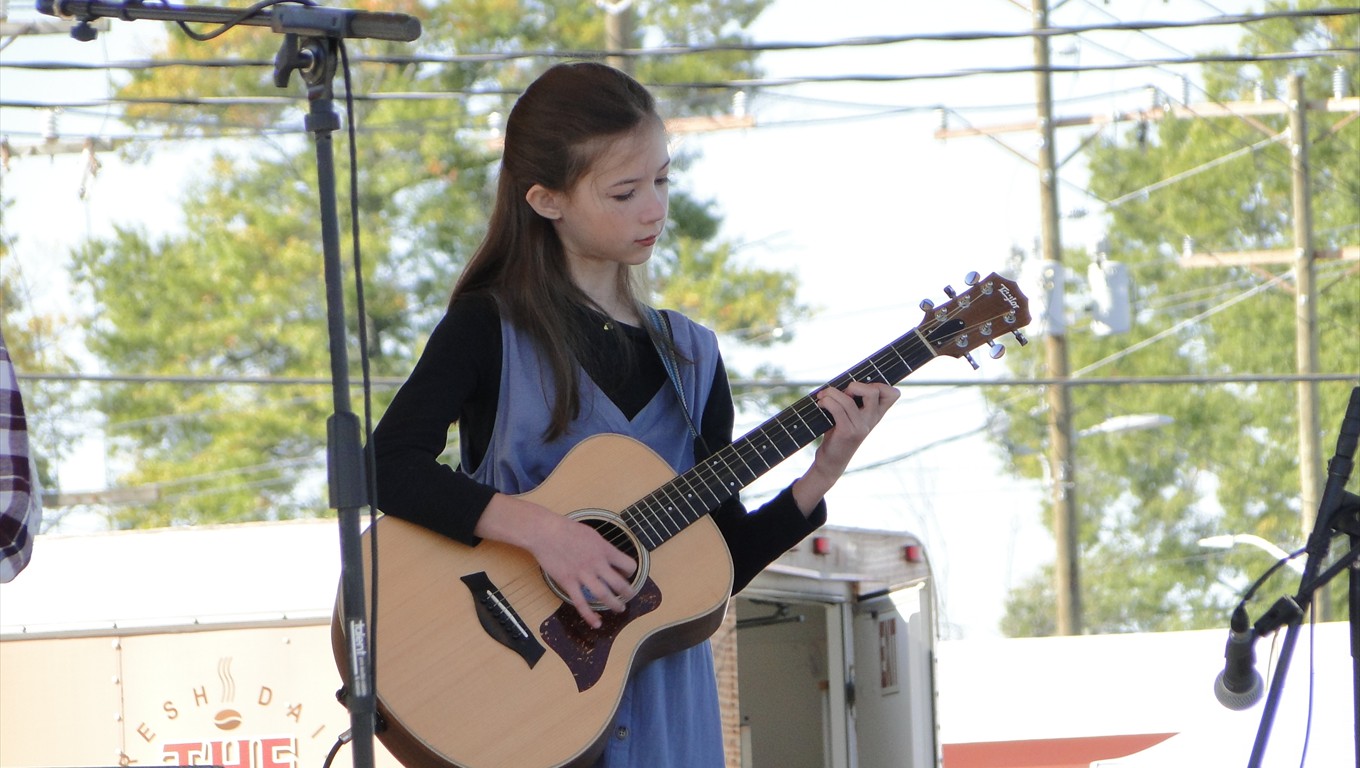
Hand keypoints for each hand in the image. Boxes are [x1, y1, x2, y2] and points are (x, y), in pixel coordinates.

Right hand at [475, 493, 637, 628]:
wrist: (545, 532)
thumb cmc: (567, 529)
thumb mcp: (592, 534)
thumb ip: (603, 547)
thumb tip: (611, 557)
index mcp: (604, 549)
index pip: (628, 565)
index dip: (630, 571)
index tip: (626, 574)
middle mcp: (596, 563)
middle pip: (620, 584)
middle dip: (628, 593)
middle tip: (629, 597)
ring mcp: (582, 574)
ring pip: (604, 595)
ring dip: (615, 605)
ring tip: (619, 609)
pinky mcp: (568, 582)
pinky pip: (581, 603)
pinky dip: (590, 616)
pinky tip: (597, 623)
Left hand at [791, 380, 899, 512]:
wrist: (831, 461)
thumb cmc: (838, 434)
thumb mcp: (850, 416)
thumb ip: (853, 400)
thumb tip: (844, 382)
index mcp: (876, 415)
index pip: (893, 395)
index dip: (879, 384)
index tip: (859, 389)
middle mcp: (872, 420)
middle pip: (874, 391)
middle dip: (854, 386)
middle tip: (841, 394)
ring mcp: (861, 427)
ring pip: (849, 399)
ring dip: (831, 393)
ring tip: (822, 397)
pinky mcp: (847, 432)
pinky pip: (838, 409)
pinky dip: (826, 402)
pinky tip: (820, 404)